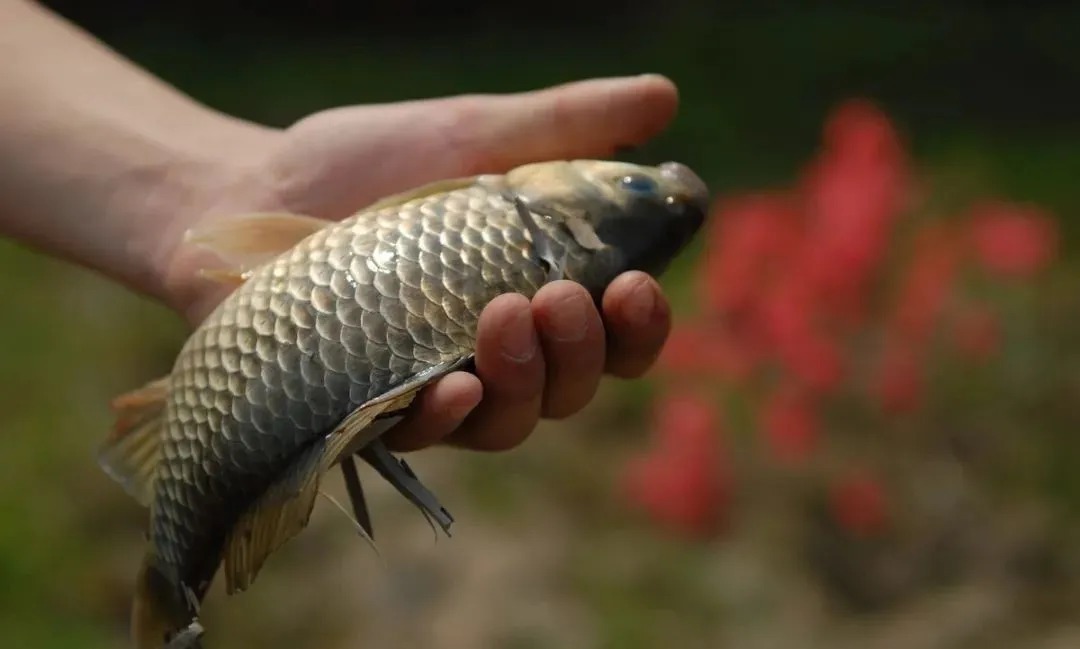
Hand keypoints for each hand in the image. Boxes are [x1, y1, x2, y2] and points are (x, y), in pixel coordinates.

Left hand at [164, 75, 677, 452]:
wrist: (249, 191)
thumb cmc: (364, 165)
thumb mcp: (468, 133)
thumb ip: (561, 125)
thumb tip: (665, 98)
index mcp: (534, 292)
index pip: (615, 335)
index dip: (640, 327)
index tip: (636, 286)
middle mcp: (497, 353)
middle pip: (573, 387)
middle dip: (583, 352)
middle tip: (560, 297)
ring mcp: (436, 385)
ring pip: (511, 421)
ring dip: (528, 380)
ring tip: (508, 315)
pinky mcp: (372, 409)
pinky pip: (425, 434)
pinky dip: (448, 415)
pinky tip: (456, 386)